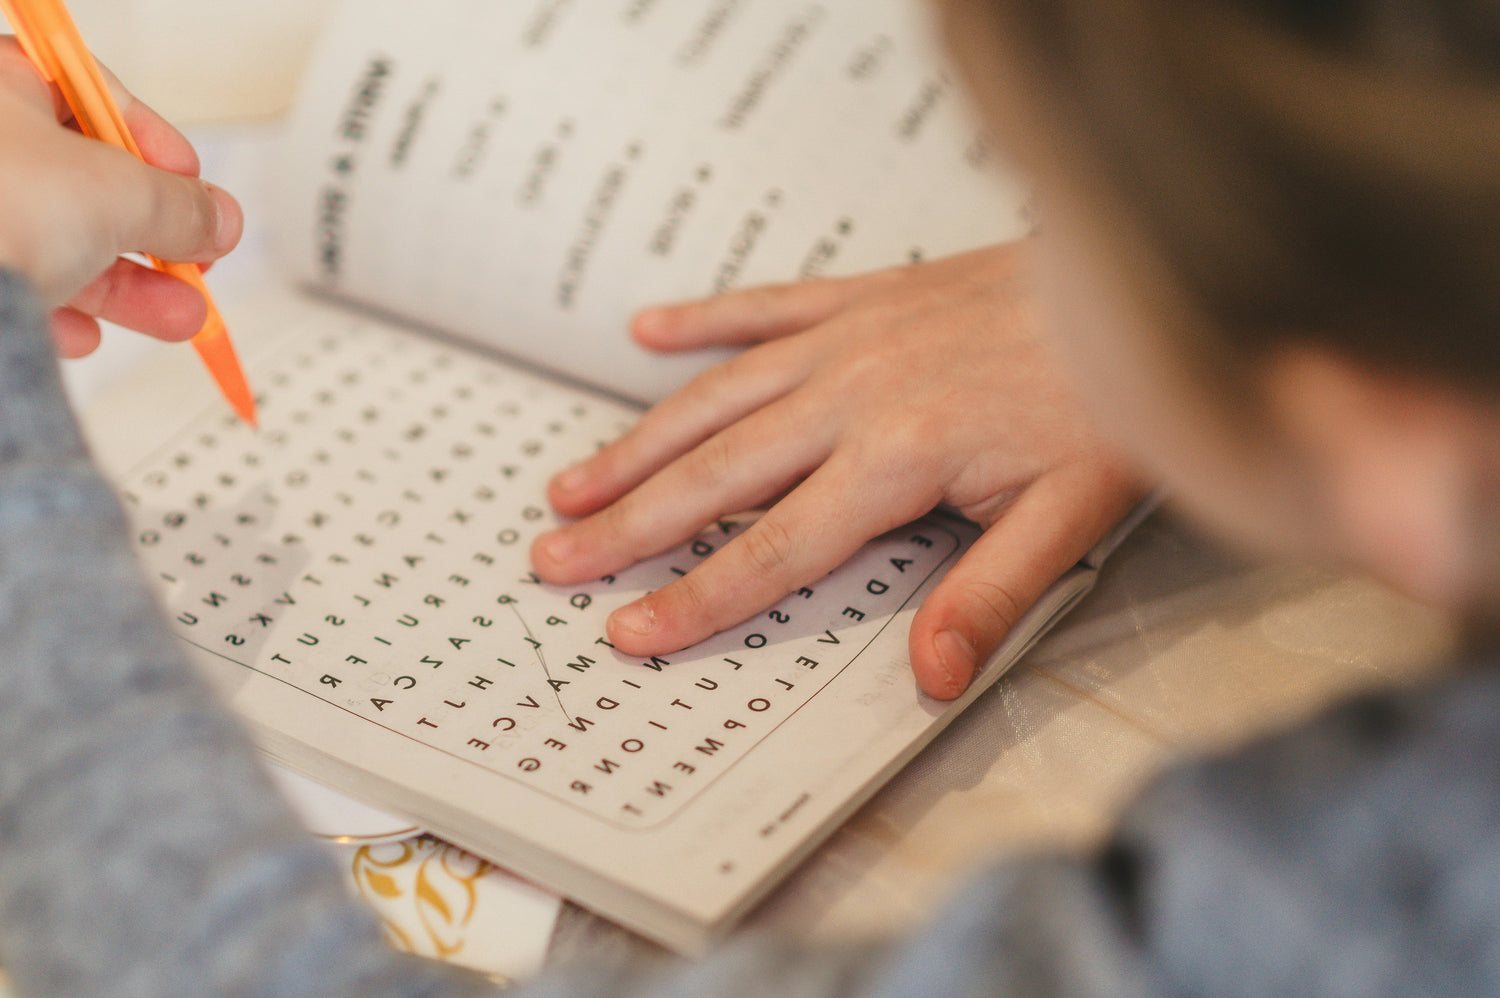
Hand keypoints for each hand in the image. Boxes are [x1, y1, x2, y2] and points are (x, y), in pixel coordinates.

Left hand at [0, 37, 241, 356]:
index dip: (159, 149)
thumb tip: (218, 218)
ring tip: (176, 317)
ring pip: (57, 245)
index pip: (96, 102)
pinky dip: (59, 312)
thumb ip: (182, 206)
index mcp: (1, 88)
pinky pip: (15, 288)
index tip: (196, 190)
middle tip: (194, 262)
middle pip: (85, 186)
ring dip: (128, 289)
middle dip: (154, 238)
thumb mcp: (121, 192)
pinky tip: (82, 333)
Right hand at [531, 244, 1144, 698]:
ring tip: (572, 484)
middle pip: (716, 473)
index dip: (696, 597)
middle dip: (629, 525)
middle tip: (555, 559)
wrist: (1139, 281)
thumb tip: (928, 678)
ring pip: (717, 396)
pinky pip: (763, 305)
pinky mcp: (863, 295)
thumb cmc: (1111, 401)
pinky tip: (645, 331)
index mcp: (899, 457)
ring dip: (638, 442)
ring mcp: (849, 336)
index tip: (628, 628)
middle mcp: (853, 393)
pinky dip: (702, 321)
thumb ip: (990, 594)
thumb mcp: (1071, 515)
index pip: (775, 548)